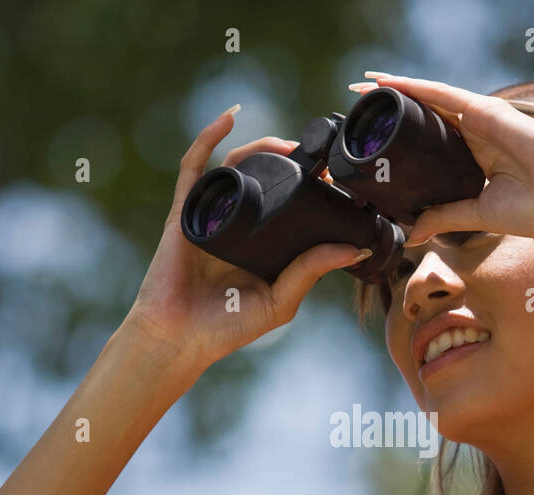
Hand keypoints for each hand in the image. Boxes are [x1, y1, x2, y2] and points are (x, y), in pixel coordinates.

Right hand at [121, 106, 368, 373]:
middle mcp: (240, 224)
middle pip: (268, 178)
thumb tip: (357, 248)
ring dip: (263, 145)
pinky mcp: (185, 211)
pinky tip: (230, 117)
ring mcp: (212, 214)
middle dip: (294, 159)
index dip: (316, 186)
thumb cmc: (226, 327)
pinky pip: (195, 166)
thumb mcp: (280, 301)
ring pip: (238, 165)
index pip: (293, 204)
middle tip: (323, 155)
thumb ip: (311, 272)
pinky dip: (209, 136)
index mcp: (263, 244)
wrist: (177, 337)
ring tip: (291, 143)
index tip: (341, 175)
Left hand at [349, 73, 533, 245]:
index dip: (402, 142)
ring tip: (363, 87)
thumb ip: (446, 217)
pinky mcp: (486, 111)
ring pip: (428, 101)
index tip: (373, 145)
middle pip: (424, 119)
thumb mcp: (480, 215)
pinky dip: (415, 87)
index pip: (430, 147)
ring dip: (396, 92)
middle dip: (392, 114)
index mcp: (475, 161)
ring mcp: (480, 121)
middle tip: (358, 111)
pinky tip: (389, 83)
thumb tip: (411, 234)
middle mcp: (475, 136)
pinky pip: (442, 94)